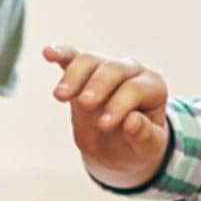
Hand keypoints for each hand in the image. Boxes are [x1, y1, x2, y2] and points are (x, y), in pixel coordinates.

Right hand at [43, 43, 170, 189]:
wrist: (119, 148)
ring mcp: (106, 69)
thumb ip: (143, 135)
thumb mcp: (146, 147)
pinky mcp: (83, 73)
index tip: (104, 125)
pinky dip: (61, 54)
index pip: (134, 89)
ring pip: (89, 61)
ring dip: (74, 76)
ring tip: (61, 96)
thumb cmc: (137, 145)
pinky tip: (48, 53)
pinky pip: (72, 58)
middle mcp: (131, 72)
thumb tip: (132, 121)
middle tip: (86, 104)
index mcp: (152, 88)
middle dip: (98, 85)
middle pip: (112, 69)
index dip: (120, 105)